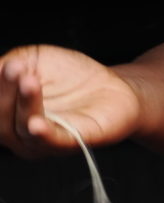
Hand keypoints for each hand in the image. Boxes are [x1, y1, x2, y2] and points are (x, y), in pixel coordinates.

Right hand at [0, 44, 143, 157]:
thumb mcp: (33, 59)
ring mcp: (44, 140)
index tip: (4, 66)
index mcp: (7, 113)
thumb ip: (9, 64)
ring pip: (24, 128)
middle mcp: (19, 132)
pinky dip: (43, 134)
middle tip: (14, 68)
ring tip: (29, 81)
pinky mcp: (73, 142)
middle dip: (4, 92)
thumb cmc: (69, 75)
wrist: (113, 86)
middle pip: (1, 118)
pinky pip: (54, 142)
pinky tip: (35, 124)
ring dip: (25, 104)